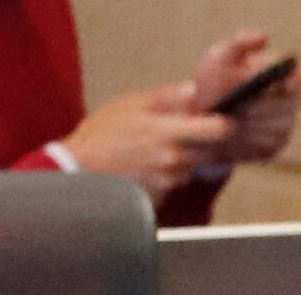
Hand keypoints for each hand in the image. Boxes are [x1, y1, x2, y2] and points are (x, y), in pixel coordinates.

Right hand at [56, 81, 234, 194]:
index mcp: (168, 131)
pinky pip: (172, 184)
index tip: (220, 120)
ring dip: (177, 161)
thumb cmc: (101, 135)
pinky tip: (142, 168)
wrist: (77, 171)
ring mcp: (169, 181)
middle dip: (193, 143)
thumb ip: (166, 98)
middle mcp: (174, 159)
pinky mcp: (162, 198)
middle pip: (204, 151)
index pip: (216, 130)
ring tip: (148, 152)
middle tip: (167, 135)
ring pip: (187, 168)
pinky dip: (163, 176)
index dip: (222, 124)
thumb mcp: (130, 105)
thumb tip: (194, 90)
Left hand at [192, 29, 296, 160]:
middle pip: (285, 105)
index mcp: (284, 75)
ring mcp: (285, 126)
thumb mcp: (221, 58)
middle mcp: (291, 102)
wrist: (201, 116)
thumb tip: (264, 37)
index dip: (290, 80)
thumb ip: (240, 43)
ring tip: (230, 121)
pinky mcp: (274, 148)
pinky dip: (249, 140)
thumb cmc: (215, 81)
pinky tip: (233, 136)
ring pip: (275, 126)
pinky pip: (266, 145)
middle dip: (260, 106)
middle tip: (239, 107)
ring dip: (253, 125)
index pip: (299, 76)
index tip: (272, 84)